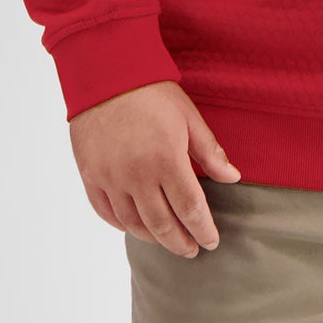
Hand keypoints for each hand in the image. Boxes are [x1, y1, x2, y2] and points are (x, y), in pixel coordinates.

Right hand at [68, 80, 242, 257]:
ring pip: (133, 223)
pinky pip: (105, 211)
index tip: (211, 242)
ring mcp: (109, 177)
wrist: (105, 72)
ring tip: (167, 241)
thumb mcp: (189, 117)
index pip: (190, 209)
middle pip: (162, 224)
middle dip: (180, 241)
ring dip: (153, 238)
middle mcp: (136, 175)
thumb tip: (233, 178)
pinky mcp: (90, 174)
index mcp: (166, 160)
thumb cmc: (151, 91)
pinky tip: (134, 227)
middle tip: (191, 250)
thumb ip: (210, 152)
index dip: (203, 230)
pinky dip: (121, 224)